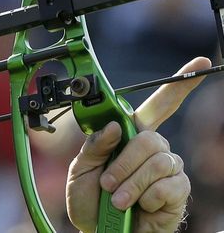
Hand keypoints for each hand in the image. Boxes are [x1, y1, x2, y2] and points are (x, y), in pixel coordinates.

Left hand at [66, 57, 210, 232]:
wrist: (97, 231)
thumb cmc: (90, 200)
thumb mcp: (80, 169)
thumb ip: (94, 146)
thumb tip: (113, 126)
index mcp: (130, 138)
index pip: (158, 107)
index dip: (178, 86)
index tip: (200, 65)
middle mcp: (153, 151)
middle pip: (150, 138)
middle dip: (124, 162)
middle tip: (107, 183)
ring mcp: (167, 171)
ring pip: (158, 160)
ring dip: (132, 182)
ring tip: (118, 199)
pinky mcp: (177, 193)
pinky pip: (169, 185)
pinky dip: (147, 197)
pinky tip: (140, 206)